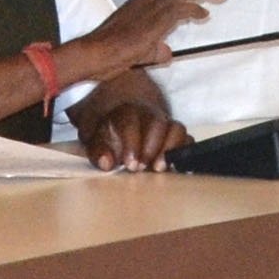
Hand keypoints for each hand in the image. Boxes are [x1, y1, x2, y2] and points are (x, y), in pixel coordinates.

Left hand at [67, 82, 188, 171]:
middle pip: (158, 123)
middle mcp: (149, 113)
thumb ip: (97, 149)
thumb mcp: (91, 135)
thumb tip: (107, 163)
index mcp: (125, 110)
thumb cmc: (104, 128)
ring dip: (170, 149)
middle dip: (152, 147)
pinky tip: (172, 167)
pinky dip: (183, 152)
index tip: (129, 164)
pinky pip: (187, 139)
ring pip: (177, 129)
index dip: (132, 143)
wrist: (115, 114)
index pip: (131, 122)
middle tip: (141, 168)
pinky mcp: (176, 134)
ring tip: (159, 168)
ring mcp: (165, 122)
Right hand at [72, 0, 227, 82]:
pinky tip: (203, 15)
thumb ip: (155, 48)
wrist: (92, 56)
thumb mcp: (137, 50)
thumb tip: (167, 52)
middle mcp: (144, 1)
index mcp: (140, 4)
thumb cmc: (109, 55)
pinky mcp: (150, 21)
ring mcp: (146, 9)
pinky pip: (176, 9)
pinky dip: (193, 9)